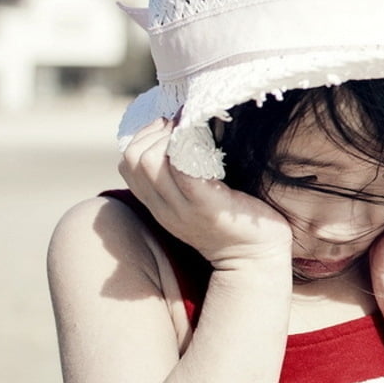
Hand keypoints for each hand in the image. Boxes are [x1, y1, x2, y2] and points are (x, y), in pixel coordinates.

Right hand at [117, 118, 293, 272]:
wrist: (255, 258)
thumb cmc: (233, 220)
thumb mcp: (196, 200)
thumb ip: (183, 177)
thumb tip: (182, 132)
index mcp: (158, 205)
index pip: (127, 164)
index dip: (144, 137)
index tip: (170, 126)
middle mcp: (164, 208)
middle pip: (134, 159)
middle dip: (154, 132)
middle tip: (180, 124)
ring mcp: (183, 208)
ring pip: (150, 162)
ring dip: (169, 136)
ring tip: (192, 129)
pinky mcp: (207, 206)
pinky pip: (183, 172)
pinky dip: (189, 149)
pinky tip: (206, 141)